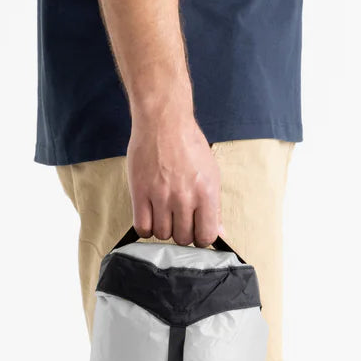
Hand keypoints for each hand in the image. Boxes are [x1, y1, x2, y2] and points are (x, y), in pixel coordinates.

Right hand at [126, 110, 220, 246]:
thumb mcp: (211, 174)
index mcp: (206, 193)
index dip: (201, 238)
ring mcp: (161, 196)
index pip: (206, 236)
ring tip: (164, 214)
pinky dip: (146, 228)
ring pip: (162, 235)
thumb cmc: (189, 145)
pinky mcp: (140, 192)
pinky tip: (150, 216)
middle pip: (183, 238)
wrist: (163, 121)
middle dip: (181, 233)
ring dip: (163, 229)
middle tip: (178, 219)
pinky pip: (142, 227)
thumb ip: (215, 207)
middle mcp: (184, 197)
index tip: (196, 231)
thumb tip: (220, 233)